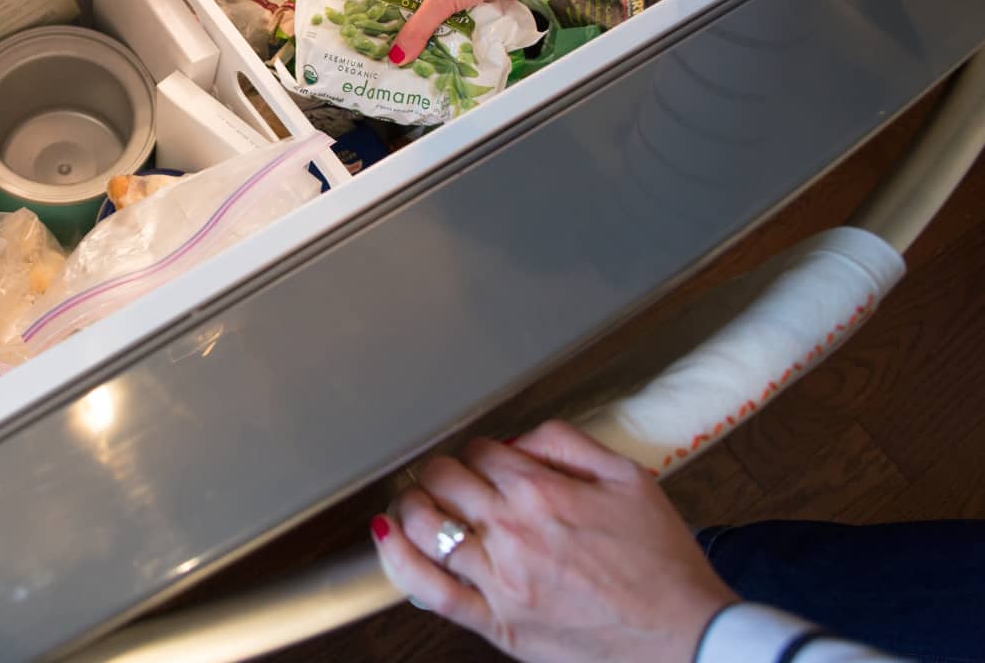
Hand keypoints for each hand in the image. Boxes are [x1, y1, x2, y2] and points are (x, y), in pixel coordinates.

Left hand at [370, 421, 736, 662]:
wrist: (685, 634)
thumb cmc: (662, 562)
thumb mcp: (630, 478)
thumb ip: (569, 445)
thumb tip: (521, 438)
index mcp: (544, 491)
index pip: (481, 452)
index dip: (478, 451)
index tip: (484, 461)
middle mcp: (515, 531)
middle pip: (445, 480)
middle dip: (441, 472)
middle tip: (446, 479)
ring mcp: (501, 579)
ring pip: (426, 526)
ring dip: (412, 505)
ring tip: (415, 502)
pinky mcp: (497, 622)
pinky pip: (429, 589)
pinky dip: (398, 561)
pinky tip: (387, 539)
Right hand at [388, 0, 557, 64]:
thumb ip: (419, 28)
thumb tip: (397, 56)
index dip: (381, 10)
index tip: (370, 35)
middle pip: (417, 9)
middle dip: (409, 32)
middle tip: (392, 59)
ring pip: (441, 20)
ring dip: (435, 39)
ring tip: (416, 66)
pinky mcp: (480, 2)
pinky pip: (463, 25)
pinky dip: (458, 39)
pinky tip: (447, 59)